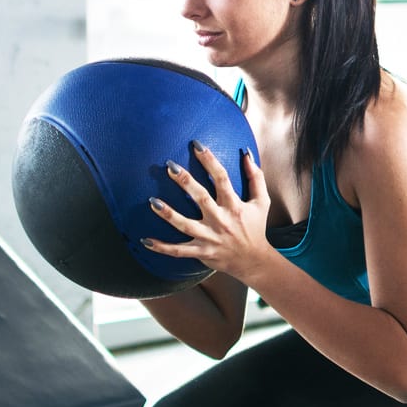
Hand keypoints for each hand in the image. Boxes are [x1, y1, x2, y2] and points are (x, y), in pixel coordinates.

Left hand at [142, 141, 273, 280]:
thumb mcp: (261, 202)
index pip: (222, 178)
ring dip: (168, 214)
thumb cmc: (255, 227)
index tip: (197, 146)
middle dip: (185, 182)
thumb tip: (247, 154)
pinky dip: (162, 247)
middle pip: (201, 198)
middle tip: (170, 166)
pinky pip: (179, 251)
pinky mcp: (201, 252)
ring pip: (185, 225)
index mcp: (235, 206)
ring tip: (153, 201)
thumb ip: (256, 177)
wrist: (253, 261)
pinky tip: (145, 240)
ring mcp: (209, 238)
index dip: (210, 161)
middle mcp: (221, 220)